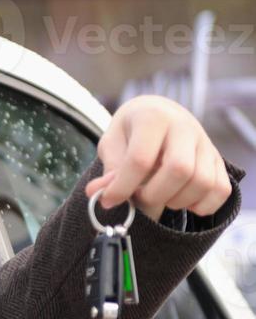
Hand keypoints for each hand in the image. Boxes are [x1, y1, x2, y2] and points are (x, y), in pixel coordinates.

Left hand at [84, 95, 231, 222]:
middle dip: (154, 195)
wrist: (158, 114)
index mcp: (153, 118)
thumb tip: (97, 194)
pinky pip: (221, 190)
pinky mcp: (218, 160)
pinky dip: (201, 205)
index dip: (122, 187)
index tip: (109, 200)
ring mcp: (206, 143)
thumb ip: (109, 169)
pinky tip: (180, 200)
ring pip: (203, 182)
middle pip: (180, 170)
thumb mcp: (112, 143)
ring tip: (158, 196)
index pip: (141, 159)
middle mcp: (185, 127)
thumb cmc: (131, 131)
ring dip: (176, 201)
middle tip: (138, 197)